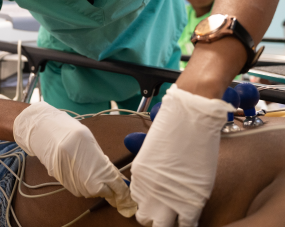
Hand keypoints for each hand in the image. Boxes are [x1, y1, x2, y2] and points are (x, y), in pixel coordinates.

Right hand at [13, 102, 135, 216]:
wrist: (46, 132)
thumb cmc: (70, 133)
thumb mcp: (92, 144)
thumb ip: (104, 162)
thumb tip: (115, 177)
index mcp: (97, 166)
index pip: (116, 185)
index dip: (123, 189)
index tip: (126, 189)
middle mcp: (87, 179)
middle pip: (104, 191)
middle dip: (108, 186)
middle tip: (107, 175)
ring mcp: (75, 183)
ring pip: (92, 192)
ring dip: (96, 184)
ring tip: (90, 167)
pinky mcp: (65, 184)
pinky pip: (81, 189)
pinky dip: (84, 183)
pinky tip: (80, 169)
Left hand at [131, 85, 231, 226]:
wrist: (192, 114)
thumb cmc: (174, 125)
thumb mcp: (154, 146)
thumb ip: (151, 163)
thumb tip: (148, 164)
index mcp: (139, 175)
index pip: (138, 202)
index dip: (149, 204)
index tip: (157, 203)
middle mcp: (149, 189)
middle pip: (146, 218)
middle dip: (155, 217)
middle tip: (166, 211)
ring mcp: (169, 196)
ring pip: (163, 224)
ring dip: (170, 220)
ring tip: (178, 214)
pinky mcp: (190, 200)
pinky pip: (185, 223)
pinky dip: (187, 222)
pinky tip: (189, 218)